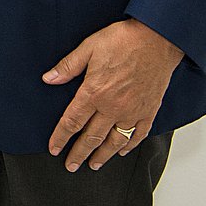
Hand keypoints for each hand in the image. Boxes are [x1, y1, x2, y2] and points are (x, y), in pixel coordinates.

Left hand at [44, 19, 183, 170]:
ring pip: (114, 141)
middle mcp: (113, 107)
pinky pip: (138, 135)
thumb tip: (48, 79)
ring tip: (93, 165)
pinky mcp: (149, 110)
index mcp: (94, 92)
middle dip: (79, 153)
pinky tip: (121, 151)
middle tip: (70, 165)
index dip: (61, 137)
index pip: (72, 122)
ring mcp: (132, 111)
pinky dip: (128, 146)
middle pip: (91, 137)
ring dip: (102, 155)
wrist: (158, 39)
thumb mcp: (88, 48)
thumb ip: (67, 67)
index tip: (54, 148)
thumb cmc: (123, 40)